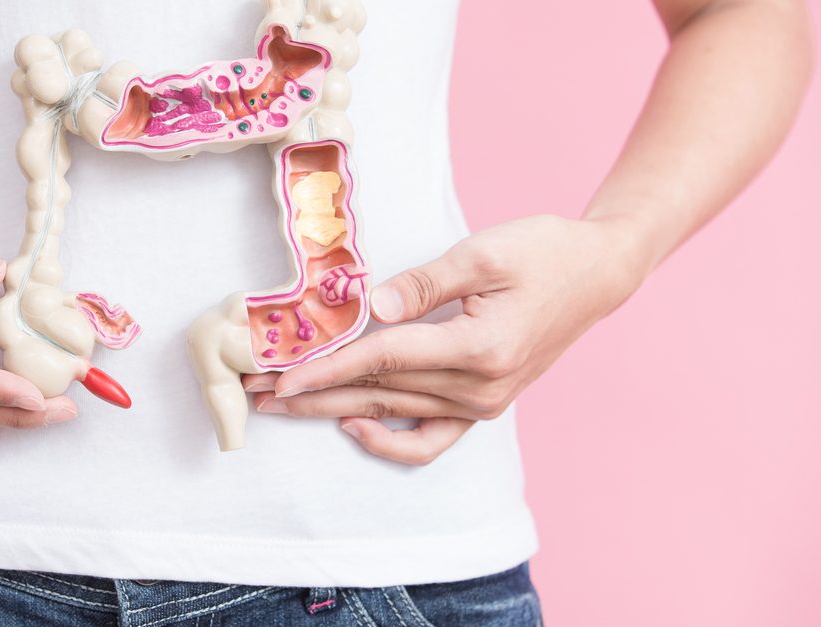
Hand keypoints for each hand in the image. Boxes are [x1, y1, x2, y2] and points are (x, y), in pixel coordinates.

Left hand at [243, 215, 645, 464]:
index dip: (328, 367)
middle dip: (311, 395)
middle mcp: (480, 388)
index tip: (280, 377)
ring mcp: (484, 404)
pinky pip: (431, 439)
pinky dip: (390, 440)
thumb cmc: (544, 252)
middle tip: (255, 395)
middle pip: (378, 393)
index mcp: (481, 348)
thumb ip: (424, 283)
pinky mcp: (484, 404)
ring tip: (282, 406)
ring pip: (392, 413)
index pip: (385, 360)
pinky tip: (354, 425)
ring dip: (332, 410)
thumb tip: (370, 308)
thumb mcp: (485, 252)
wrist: (598, 274)